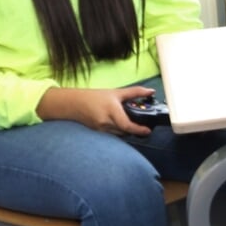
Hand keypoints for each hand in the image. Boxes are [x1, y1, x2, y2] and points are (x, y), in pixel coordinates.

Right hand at [36, 85, 155, 136]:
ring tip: (133, 124)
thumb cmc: (96, 97)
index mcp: (112, 110)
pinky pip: (112, 134)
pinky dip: (119, 131)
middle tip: (143, 125)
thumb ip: (135, 92)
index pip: (127, 125)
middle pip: (125, 131)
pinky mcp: (98, 132)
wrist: (74, 103)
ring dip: (127, 130)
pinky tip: (121, 125)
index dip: (139, 130)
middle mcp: (106, 121)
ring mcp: (101, 129)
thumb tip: (151, 91)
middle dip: (135, 129)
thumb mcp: (117, 92)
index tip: (148, 131)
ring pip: (119, 134)